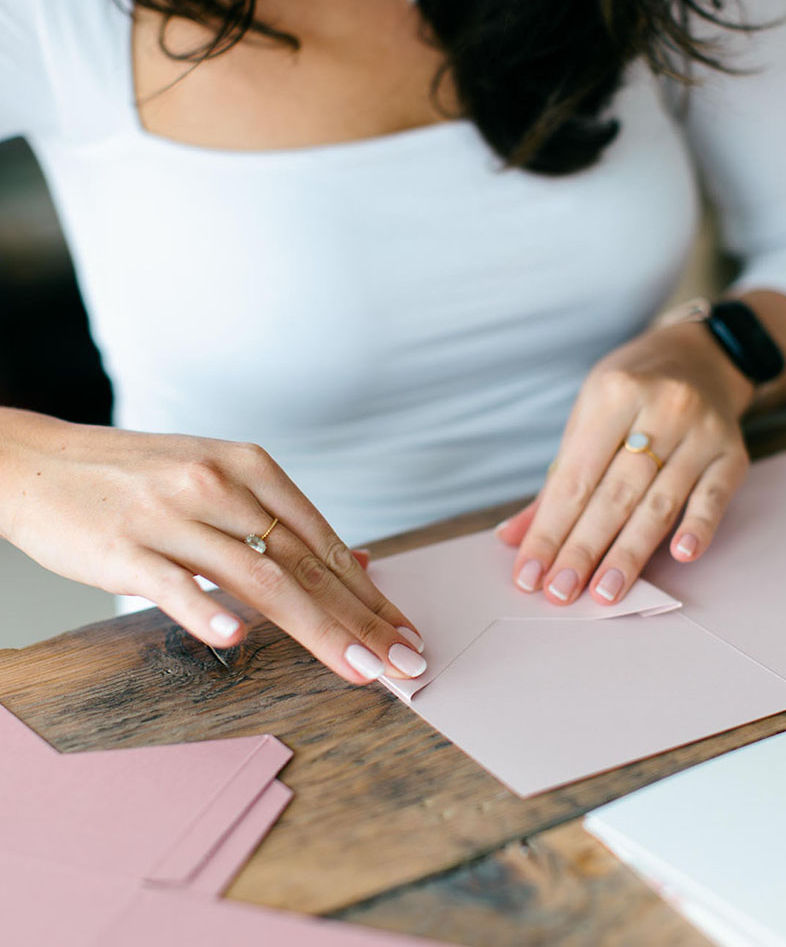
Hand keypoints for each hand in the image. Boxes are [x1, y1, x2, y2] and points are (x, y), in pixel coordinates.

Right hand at [0, 409, 425, 684]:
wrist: (39, 462)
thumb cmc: (139, 478)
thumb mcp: (218, 478)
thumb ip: (281, 520)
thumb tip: (357, 561)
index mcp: (249, 467)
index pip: (324, 541)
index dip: (370, 592)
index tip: (402, 632)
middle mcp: (218, 486)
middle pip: (305, 564)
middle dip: (362, 619)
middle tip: (401, 662)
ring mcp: (171, 516)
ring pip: (258, 577)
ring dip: (317, 628)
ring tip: (358, 667)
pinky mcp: (122, 548)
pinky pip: (173, 583)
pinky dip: (207, 611)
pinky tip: (237, 640)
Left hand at [498, 320, 753, 603]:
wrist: (700, 356)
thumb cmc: (631, 392)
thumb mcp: (587, 417)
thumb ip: (556, 481)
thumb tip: (514, 537)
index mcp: (613, 395)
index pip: (574, 477)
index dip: (550, 529)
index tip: (529, 572)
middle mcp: (661, 409)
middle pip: (614, 494)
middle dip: (583, 549)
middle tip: (560, 593)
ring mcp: (701, 432)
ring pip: (660, 503)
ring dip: (629, 554)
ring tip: (605, 592)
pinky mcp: (733, 453)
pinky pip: (714, 496)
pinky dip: (699, 527)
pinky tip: (680, 556)